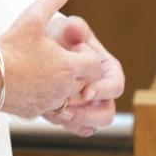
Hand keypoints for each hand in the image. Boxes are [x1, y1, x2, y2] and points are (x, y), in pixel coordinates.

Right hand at [0, 0, 105, 118]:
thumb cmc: (9, 47)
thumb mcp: (32, 18)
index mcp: (68, 66)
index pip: (95, 64)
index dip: (84, 54)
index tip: (68, 47)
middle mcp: (64, 88)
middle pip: (84, 82)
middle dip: (76, 71)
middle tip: (56, 57)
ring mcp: (50, 103)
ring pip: (68, 97)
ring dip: (62, 86)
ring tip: (43, 71)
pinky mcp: (35, 113)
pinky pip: (50, 109)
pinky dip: (46, 99)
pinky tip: (31, 85)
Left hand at [41, 13, 124, 135]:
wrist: (39, 49)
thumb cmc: (59, 36)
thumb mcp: (66, 29)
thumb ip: (73, 28)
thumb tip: (74, 27)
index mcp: (107, 69)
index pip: (115, 85)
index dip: (103, 90)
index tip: (86, 92)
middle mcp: (102, 90)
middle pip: (107, 113)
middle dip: (89, 113)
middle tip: (69, 108)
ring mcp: (89, 105)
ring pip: (92, 125)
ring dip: (76, 122)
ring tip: (58, 113)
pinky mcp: (75, 115)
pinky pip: (76, 128)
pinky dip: (66, 124)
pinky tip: (50, 113)